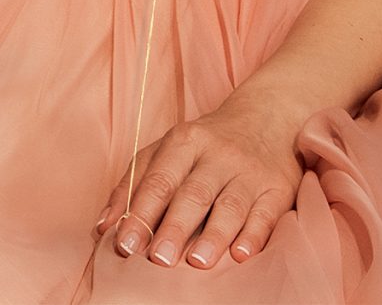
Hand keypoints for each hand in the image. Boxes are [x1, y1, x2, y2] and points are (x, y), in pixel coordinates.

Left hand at [98, 88, 305, 268]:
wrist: (267, 118)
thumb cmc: (206, 143)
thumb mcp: (166, 150)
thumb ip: (134, 183)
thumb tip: (104, 225)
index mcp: (184, 141)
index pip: (158, 180)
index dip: (140, 213)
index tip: (124, 244)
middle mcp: (217, 154)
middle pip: (192, 193)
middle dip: (174, 227)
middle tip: (158, 258)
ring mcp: (249, 171)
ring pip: (229, 205)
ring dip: (213, 235)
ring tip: (197, 262)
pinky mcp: (277, 189)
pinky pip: (265, 214)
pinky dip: (253, 235)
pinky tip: (240, 255)